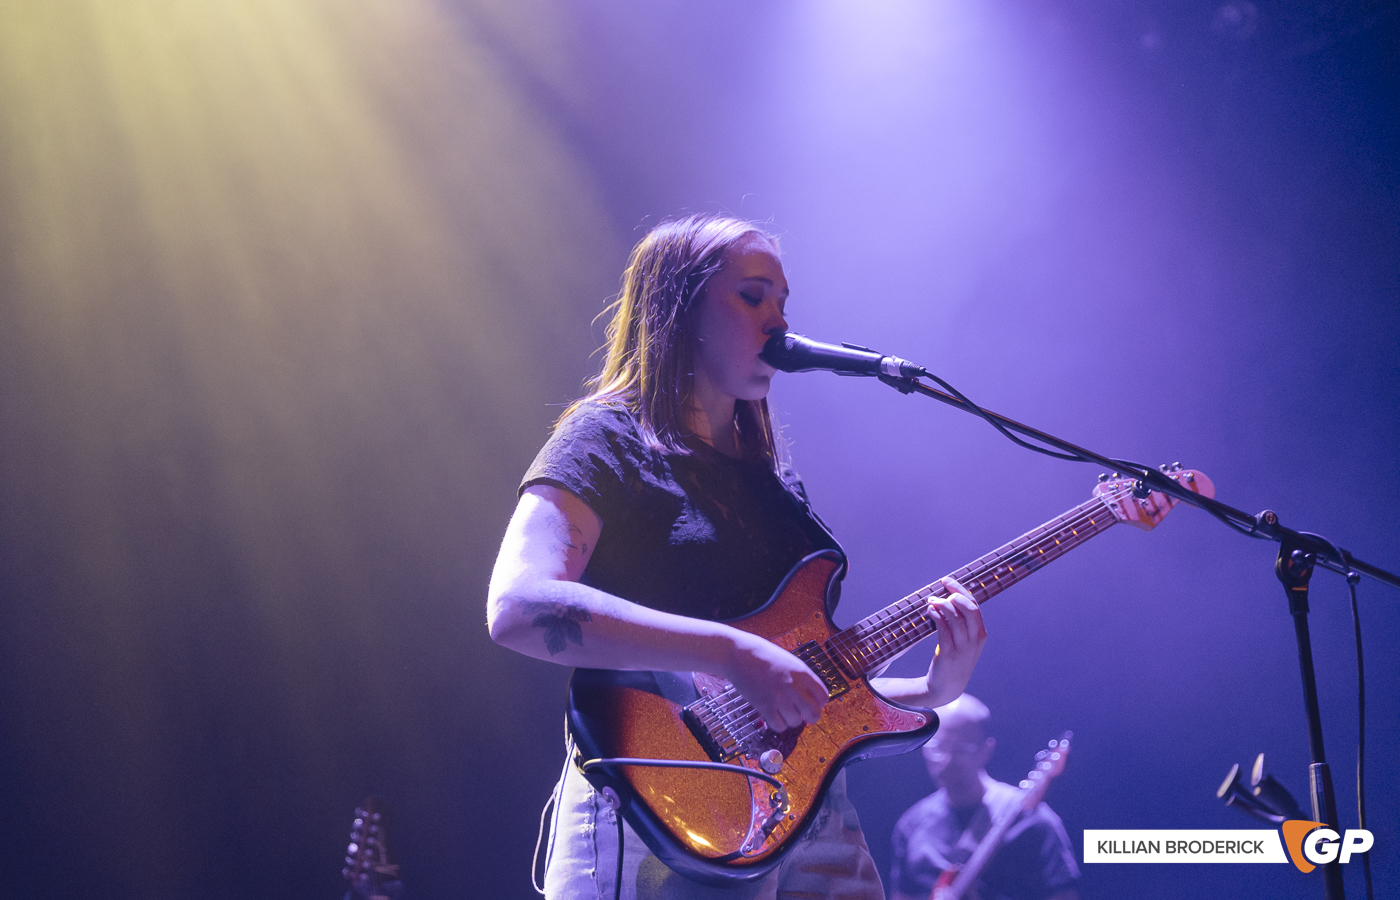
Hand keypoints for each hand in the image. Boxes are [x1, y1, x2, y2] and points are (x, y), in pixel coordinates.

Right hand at [723, 631, 827, 732]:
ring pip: (795, 722)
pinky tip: (773, 716)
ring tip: (783, 711)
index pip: (823, 696)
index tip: (812, 703)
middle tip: (802, 713)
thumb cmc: (762, 654)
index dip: (818, 703)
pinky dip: (778, 724)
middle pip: (813, 713)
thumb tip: (809, 695)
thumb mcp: (788, 660)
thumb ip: (801, 677)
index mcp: (802, 672)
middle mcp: (794, 686)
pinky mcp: (764, 705)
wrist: (738, 653)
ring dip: (791, 719)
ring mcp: (779, 697)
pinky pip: (778, 726)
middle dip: (809, 716)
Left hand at [924, 576, 986, 706]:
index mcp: (980, 633)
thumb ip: (959, 621)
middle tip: (939, 591)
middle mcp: (975, 639)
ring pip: (955, 617)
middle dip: (954, 594)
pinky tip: (930, 611)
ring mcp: (963, 647)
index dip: (960, 590)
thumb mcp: (963, 640)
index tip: (946, 581)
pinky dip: (936, 616)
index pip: (974, 605)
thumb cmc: (953, 658)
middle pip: (969, 608)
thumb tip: (946, 597)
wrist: (947, 687)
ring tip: (931, 602)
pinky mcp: (949, 653)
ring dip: (942, 605)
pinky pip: (943, 629)